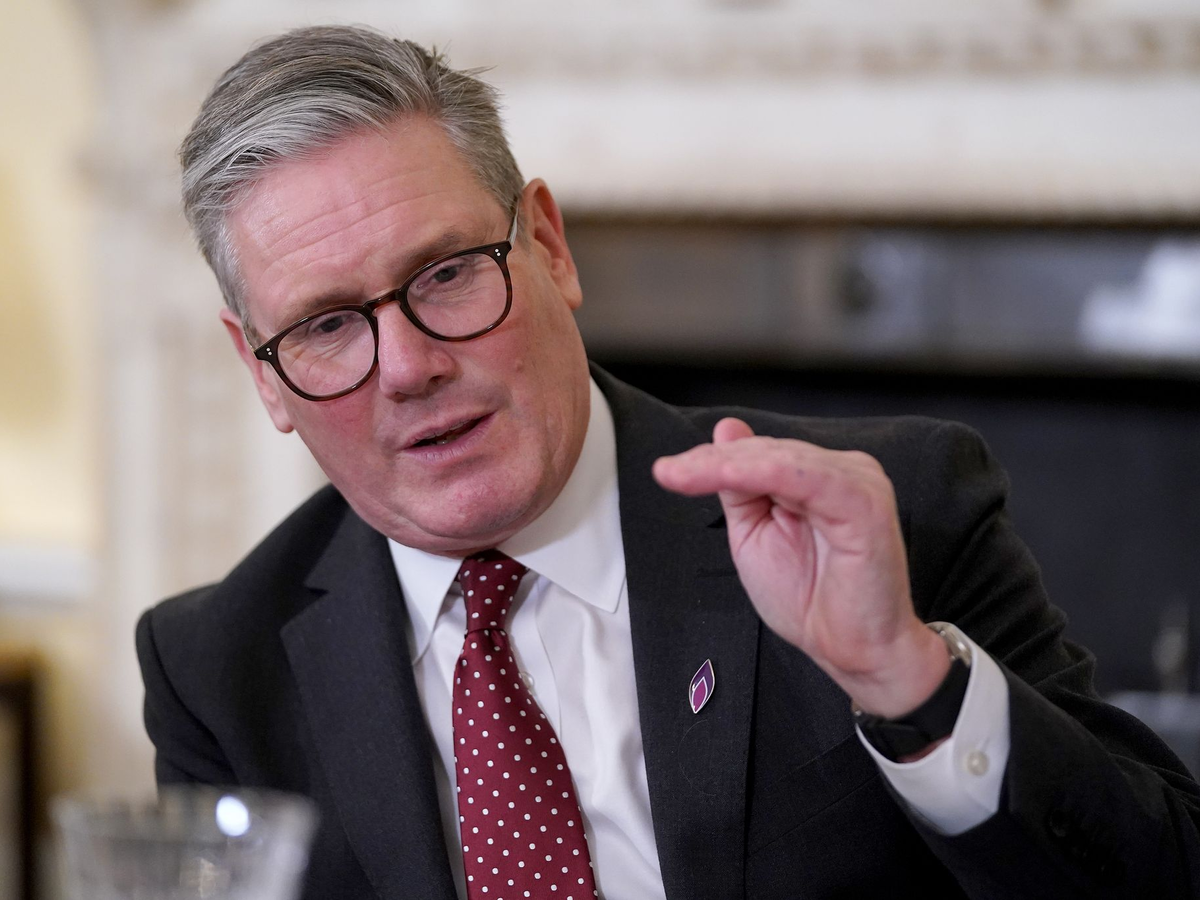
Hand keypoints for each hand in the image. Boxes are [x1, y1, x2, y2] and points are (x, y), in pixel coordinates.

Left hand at [652, 418, 947, 716]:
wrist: (853, 651)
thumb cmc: (812, 600)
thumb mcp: (755, 536)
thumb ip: (741, 488)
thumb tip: (725, 434)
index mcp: (818, 477)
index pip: (760, 453)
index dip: (712, 458)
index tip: (669, 469)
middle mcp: (841, 471)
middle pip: (766, 450)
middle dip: (711, 460)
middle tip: (670, 472)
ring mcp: (857, 482)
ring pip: (779, 457)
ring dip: (725, 465)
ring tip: (682, 475)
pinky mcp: (863, 501)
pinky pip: (802, 476)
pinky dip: (758, 472)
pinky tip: (723, 476)